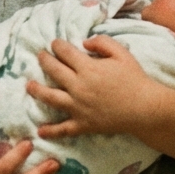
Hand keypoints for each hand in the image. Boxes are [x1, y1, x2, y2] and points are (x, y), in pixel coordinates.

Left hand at [28, 35, 164, 138]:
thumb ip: (102, 43)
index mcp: (87, 68)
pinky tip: (40, 131)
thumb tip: (83, 43)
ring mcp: (78, 107)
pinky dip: (51, 131)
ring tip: (29, 85)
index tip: (55, 43)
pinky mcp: (83, 124)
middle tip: (40, 56)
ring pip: (50, 97)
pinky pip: (63, 129)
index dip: (58, 45)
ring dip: (37, 90)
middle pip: (54, 71)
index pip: (65, 53)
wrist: (145, 108)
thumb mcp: (121, 53)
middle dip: (44, 60)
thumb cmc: (135, 79)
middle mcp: (78, 87)